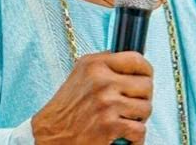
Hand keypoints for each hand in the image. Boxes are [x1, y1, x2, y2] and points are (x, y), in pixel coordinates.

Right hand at [32, 51, 152, 143]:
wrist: (49, 135)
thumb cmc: (66, 106)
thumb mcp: (81, 72)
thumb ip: (104, 62)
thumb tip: (130, 60)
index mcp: (96, 64)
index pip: (136, 59)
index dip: (146, 70)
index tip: (146, 78)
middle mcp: (102, 80)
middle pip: (146, 85)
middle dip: (143, 97)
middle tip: (133, 104)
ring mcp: (106, 103)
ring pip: (146, 108)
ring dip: (139, 118)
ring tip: (126, 119)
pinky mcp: (109, 126)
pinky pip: (140, 130)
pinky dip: (136, 138)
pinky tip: (126, 136)